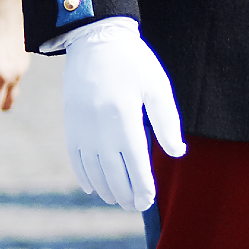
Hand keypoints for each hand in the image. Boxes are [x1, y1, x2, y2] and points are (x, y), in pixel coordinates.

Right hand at [62, 18, 184, 210]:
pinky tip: (94, 188)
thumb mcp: (157, 87)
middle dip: (126, 194)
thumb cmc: (133, 63)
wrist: (95, 41)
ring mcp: (82, 128)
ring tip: (119, 201)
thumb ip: (167, 122)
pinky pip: (76, 158)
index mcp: (125, 119)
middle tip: (137, 207)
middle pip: (114, 173)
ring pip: (94, 170)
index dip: (143, 186)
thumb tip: (177, 152)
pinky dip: (84, 176)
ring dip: (107, 189)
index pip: (136, 164)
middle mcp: (101, 129)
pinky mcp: (71, 124)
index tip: (149, 200)